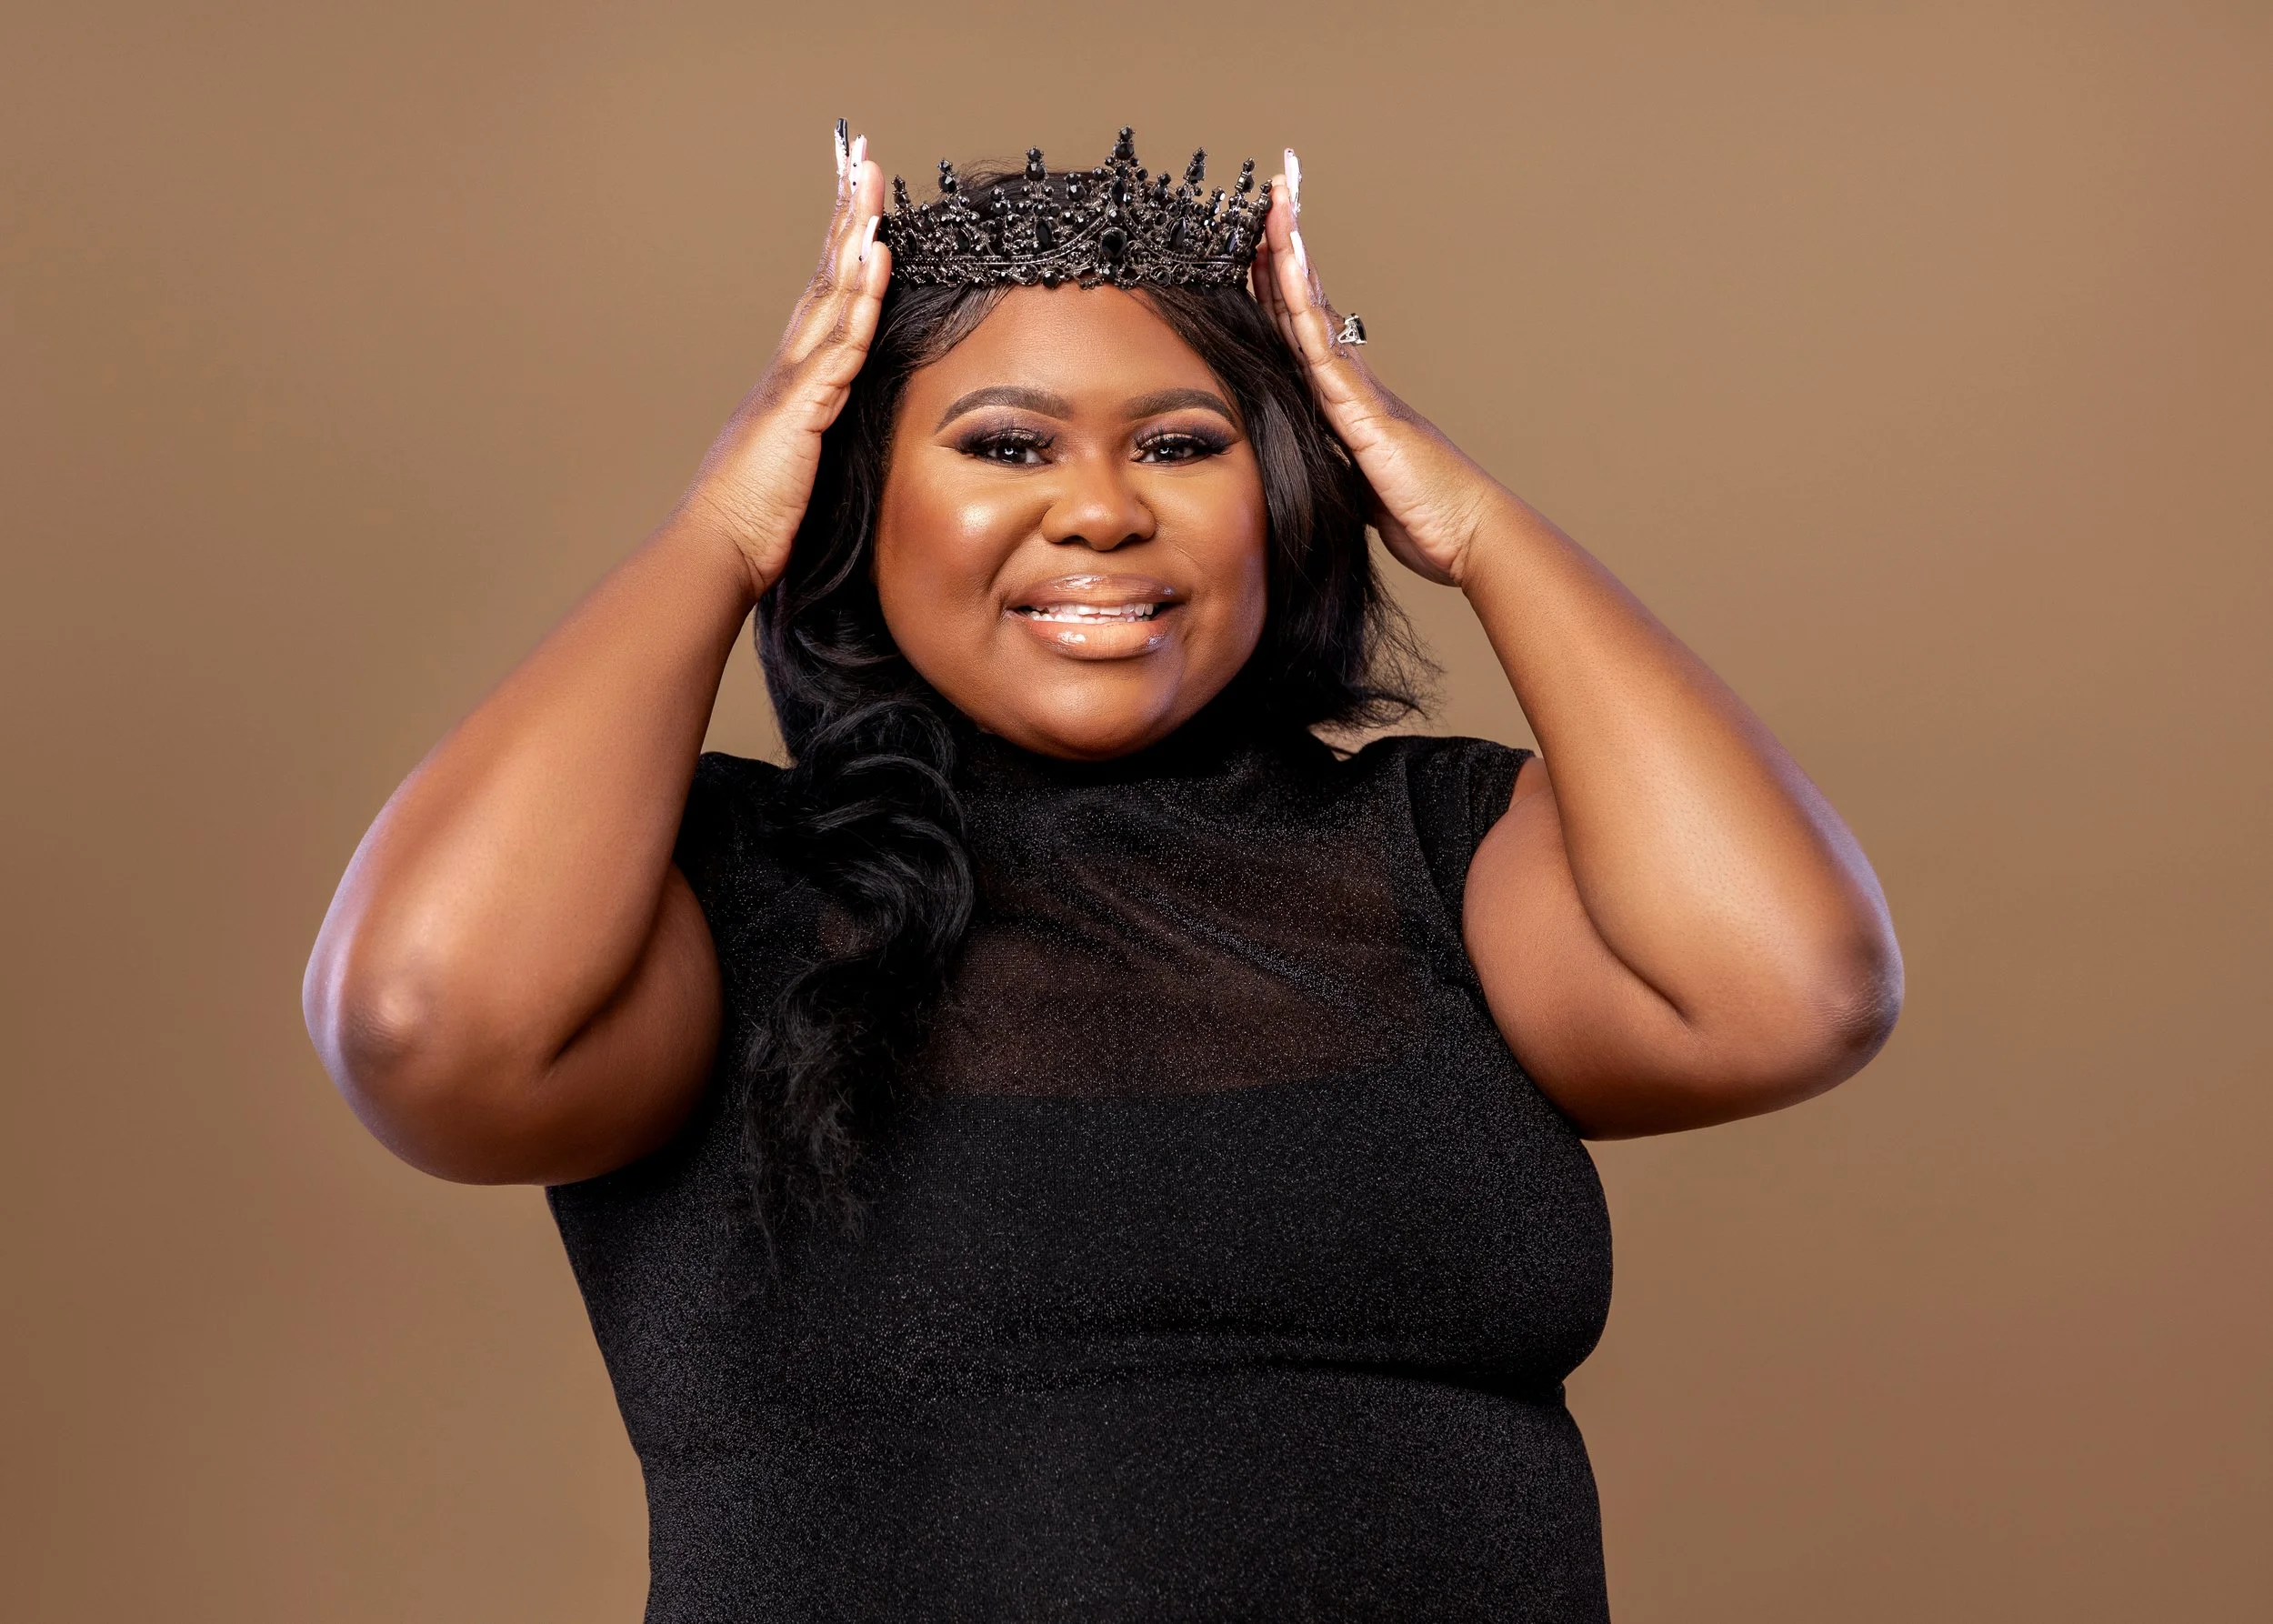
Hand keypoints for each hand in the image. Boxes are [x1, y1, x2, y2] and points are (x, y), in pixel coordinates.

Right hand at [674, 123, 892, 597]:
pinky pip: (841, 340)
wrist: (716, 553)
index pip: (823, 302)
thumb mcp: (794, 471)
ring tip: (872, 179)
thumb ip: (813, 440)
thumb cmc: (752, 525)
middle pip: (824, 276)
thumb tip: (831, 436)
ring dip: (854, 233)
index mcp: (789, 385)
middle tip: (862, 157)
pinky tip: (877, 255)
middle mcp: (787, 370)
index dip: (841, 251)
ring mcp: (792, 384)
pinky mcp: (801, 407)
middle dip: (845, 215)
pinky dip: (861, 295)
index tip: (858, 204)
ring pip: (831, 293)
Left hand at [1251, 152, 1503, 588]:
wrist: (1468, 535)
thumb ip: (1332, 465)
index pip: (1300, 329)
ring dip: (1290, 253)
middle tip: (1274, 185)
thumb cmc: (1423, 517)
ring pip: (1311, 310)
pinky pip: (1321, 347)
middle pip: (1304, 302)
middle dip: (1284, 243)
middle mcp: (1350, 382)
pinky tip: (1283, 264)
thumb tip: (1307, 464)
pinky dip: (1300, 303)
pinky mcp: (1361, 409)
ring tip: (1277, 198)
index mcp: (1344, 400)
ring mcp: (1356, 389)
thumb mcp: (1357, 488)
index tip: (1260, 235)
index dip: (1278, 282)